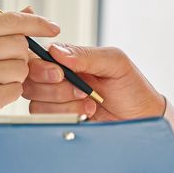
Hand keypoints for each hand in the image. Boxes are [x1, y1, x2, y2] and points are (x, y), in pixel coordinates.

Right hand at [0, 8, 61, 113]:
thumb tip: (30, 10)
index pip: (10, 21)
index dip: (36, 23)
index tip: (53, 27)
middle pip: (20, 45)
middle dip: (20, 56)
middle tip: (4, 63)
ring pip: (21, 69)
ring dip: (16, 76)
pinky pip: (16, 90)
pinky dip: (10, 92)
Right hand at [22, 43, 166, 121]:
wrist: (142, 118)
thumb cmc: (131, 87)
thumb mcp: (114, 62)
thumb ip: (86, 55)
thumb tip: (56, 50)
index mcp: (67, 60)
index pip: (36, 59)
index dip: (42, 68)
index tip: (60, 74)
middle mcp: (57, 80)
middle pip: (30, 83)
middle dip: (56, 89)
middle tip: (83, 91)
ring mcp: (57, 102)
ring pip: (36, 104)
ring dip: (64, 105)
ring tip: (90, 104)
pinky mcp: (60, 121)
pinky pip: (45, 121)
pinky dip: (66, 117)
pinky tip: (86, 116)